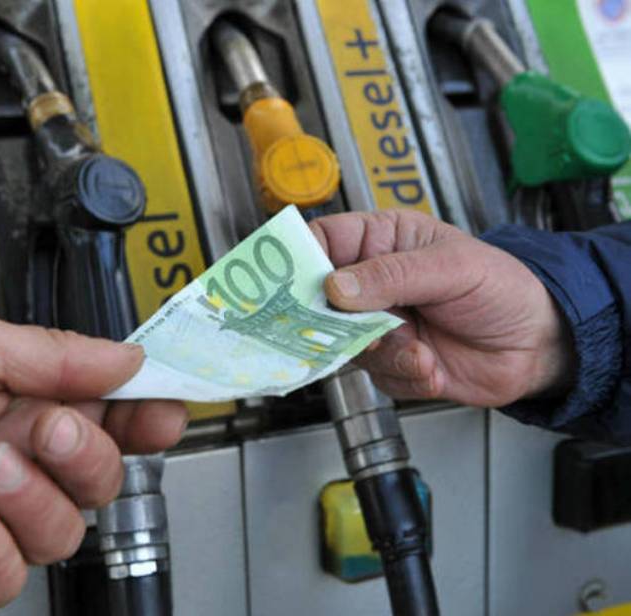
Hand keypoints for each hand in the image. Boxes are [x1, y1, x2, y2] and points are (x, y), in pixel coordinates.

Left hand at [0, 310, 186, 613]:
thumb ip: (57, 357)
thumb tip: (129, 359)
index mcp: (30, 402)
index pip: (115, 416)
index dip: (148, 418)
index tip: (164, 413)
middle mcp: (18, 460)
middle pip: (103, 481)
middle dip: (87, 459)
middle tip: (48, 431)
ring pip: (62, 535)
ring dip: (33, 503)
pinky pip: (5, 581)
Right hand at [310, 210, 573, 405]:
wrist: (538, 346)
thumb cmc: (502, 288)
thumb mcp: (452, 267)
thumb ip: (393, 274)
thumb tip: (336, 286)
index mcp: (381, 242)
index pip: (323, 241)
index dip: (298, 258)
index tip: (284, 281)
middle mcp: (371, 285)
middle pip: (318, 300)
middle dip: (334, 321)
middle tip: (352, 328)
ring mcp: (377, 326)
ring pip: (345, 344)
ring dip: (383, 352)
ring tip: (420, 349)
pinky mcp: (390, 364)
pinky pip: (375, 375)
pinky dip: (405, 374)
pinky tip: (433, 366)